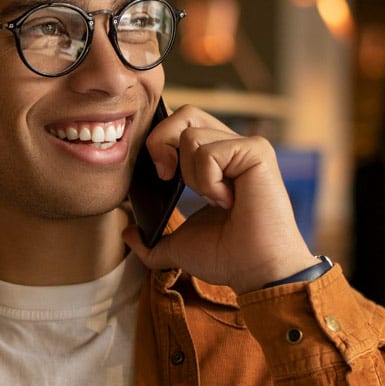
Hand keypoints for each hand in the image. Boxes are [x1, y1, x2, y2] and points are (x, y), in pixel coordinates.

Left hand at [123, 104, 316, 293]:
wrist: (254, 271)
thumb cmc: (226, 257)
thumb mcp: (176, 247)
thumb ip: (149, 241)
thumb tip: (126, 233)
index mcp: (215, 163)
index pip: (180, 126)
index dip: (160, 141)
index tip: (161, 176)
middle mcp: (231, 149)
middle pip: (184, 114)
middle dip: (161, 143)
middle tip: (167, 178)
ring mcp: (246, 147)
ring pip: (191, 135)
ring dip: (191, 175)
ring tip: (216, 198)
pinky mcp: (257, 151)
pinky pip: (209, 152)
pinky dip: (209, 181)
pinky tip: (229, 200)